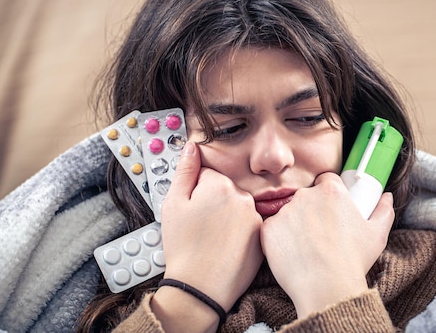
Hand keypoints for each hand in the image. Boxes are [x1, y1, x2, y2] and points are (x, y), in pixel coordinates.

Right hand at [158, 141, 263, 311]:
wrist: (200, 288)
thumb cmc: (183, 248)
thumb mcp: (173, 205)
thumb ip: (184, 171)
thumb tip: (192, 147)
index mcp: (220, 185)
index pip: (207, 175)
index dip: (195, 193)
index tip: (191, 211)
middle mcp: (243, 197)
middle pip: (224, 190)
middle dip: (213, 203)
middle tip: (200, 227)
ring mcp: (255, 217)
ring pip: (237, 208)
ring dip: (227, 217)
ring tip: (212, 239)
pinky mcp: (262, 236)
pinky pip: (248, 226)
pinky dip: (239, 233)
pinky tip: (225, 247)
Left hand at [260, 172, 393, 317]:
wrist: (326, 287)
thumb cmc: (353, 261)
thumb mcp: (377, 235)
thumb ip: (384, 211)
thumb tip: (387, 197)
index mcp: (331, 191)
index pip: (326, 180)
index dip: (328, 194)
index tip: (330, 210)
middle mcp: (305, 195)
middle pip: (305, 196)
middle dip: (310, 210)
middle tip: (319, 234)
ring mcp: (284, 211)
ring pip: (288, 212)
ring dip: (293, 224)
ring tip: (306, 248)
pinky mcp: (269, 229)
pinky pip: (272, 229)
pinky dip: (279, 239)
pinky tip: (291, 254)